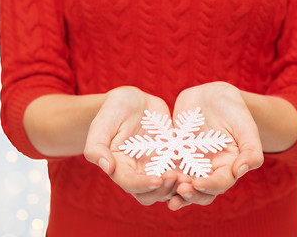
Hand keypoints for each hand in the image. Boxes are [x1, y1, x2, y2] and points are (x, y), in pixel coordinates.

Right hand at [84, 86, 181, 204]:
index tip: (158, 179)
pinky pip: (182, 174)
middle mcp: (137, 173)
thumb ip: (97, 146)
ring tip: (190, 177)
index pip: (130, 184)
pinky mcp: (171, 161)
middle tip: (177, 178)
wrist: (133, 101)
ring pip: (168, 189)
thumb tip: (106, 167)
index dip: (143, 185)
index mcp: (118, 167)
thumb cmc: (114, 110)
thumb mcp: (102, 123)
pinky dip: (190, 176)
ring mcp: (155, 168)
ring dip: (178, 187)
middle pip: (150, 194)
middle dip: (164, 190)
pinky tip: (199, 170)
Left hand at [167, 81, 263, 209]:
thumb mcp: (246, 126)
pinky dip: (160, 175)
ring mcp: (191, 164)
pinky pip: (167, 168)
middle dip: (190, 194)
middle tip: (180, 192)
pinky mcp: (175, 155)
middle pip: (201, 191)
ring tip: (164, 191)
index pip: (221, 183)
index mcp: (229, 166)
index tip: (198, 184)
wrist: (213, 95)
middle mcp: (209, 170)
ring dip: (173, 191)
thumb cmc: (235, 109)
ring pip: (182, 184)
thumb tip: (242, 171)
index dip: (210, 186)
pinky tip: (151, 176)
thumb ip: (251, 150)